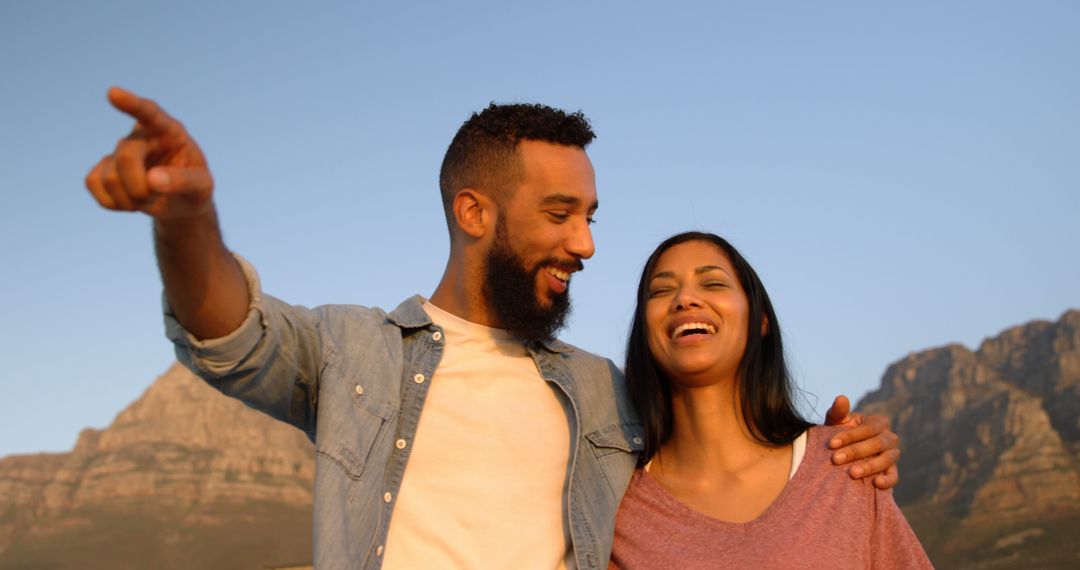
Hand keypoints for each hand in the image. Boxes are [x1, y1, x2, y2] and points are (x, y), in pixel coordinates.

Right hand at [85, 87, 213, 220]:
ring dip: (130, 199)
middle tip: (154, 196)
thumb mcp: (203, 187)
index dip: (132, 104)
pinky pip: (92, 183)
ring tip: (148, 197)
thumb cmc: (195, 188)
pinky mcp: (102, 168)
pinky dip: (114, 203)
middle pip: (126, 157)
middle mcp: (141, 136)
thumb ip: (185, 181)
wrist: (181, 204)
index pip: (149, 113)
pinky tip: (130, 201)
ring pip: (109, 177)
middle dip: (139, 187)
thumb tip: (153, 179)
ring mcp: (118, 151)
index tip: (113, 93)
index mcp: (169, 131)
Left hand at [824, 395, 899, 489]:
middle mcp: (889, 437)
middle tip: (835, 459)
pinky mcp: (892, 471)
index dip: (849, 435)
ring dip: (870, 466)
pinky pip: (894, 476)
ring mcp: (893, 455)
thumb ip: (838, 411)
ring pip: (887, 460)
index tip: (831, 444)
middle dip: (855, 452)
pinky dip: (888, 480)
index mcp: (878, 422)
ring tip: (852, 473)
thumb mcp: (836, 422)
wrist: (842, 455)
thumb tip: (841, 398)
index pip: (867, 428)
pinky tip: (876, 484)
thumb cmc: (839, 434)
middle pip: (877, 444)